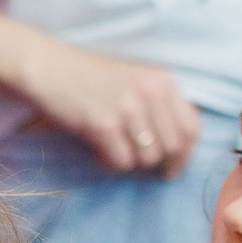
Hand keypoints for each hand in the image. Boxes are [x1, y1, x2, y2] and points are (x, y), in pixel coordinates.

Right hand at [11, 37, 202, 176]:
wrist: (50, 68)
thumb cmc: (91, 78)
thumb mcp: (135, 80)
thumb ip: (159, 105)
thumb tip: (178, 147)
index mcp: (162, 80)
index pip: (191, 126)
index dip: (186, 154)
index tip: (174, 166)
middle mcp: (149, 92)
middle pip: (174, 147)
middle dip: (163, 165)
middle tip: (151, 174)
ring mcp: (127, 108)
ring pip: (149, 158)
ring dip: (133, 163)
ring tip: (115, 151)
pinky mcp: (103, 124)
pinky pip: (122, 161)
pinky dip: (111, 164)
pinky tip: (99, 151)